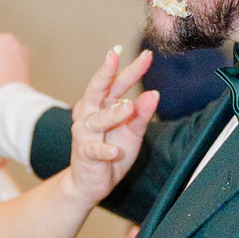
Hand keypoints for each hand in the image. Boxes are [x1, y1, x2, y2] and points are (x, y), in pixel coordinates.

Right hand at [69, 46, 157, 204]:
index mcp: (103, 105)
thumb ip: (142, 114)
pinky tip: (115, 151)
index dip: (130, 69)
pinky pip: (93, 150)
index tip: (146, 55)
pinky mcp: (84, 154)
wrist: (91, 182)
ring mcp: (84, 133)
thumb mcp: (133, 132)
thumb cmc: (112, 152)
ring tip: (129, 107)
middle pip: (97, 90)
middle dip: (106, 72)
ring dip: (113, 114)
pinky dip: (104, 150)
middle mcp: (90, 114)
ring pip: (97, 119)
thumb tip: (154, 93)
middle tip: (115, 56)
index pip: (116, 83)